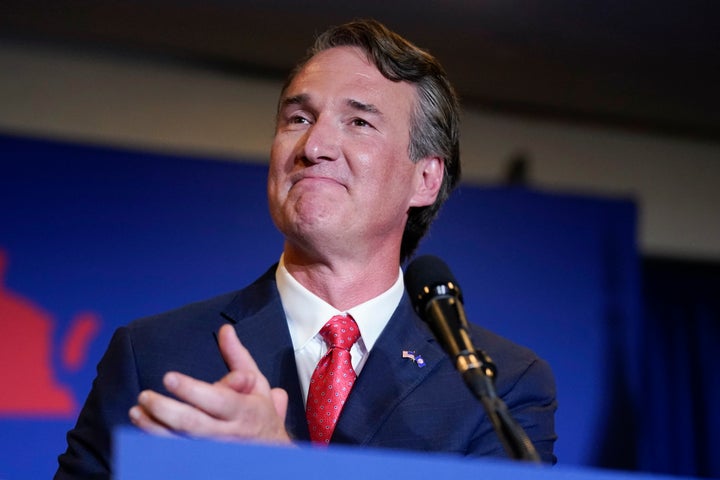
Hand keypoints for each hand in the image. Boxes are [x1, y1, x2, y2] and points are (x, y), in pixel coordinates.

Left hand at [129, 324, 291, 444]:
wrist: (270, 454)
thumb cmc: (260, 414)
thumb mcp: (257, 383)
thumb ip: (238, 356)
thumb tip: (225, 330)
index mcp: (245, 410)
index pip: (217, 399)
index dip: (192, 390)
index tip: (169, 377)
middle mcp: (229, 433)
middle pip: (193, 424)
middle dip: (166, 409)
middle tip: (145, 396)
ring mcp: (214, 451)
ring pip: (180, 441)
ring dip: (155, 427)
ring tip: (137, 411)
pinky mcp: (202, 459)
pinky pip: (176, 452)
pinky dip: (157, 440)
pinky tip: (145, 426)